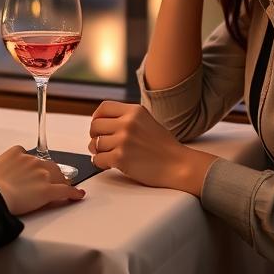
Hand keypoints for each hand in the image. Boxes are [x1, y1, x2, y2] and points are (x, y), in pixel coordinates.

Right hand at [0, 146, 85, 214]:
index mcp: (15, 154)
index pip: (28, 155)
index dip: (31, 166)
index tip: (30, 172)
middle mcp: (31, 160)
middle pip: (47, 164)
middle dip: (49, 173)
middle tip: (48, 183)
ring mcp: (41, 175)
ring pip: (58, 176)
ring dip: (61, 182)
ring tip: (64, 189)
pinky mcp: (48, 190)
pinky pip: (66, 190)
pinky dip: (73, 193)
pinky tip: (78, 195)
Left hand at [88, 101, 216, 194]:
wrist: (178, 165)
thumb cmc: (164, 147)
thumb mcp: (147, 121)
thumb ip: (127, 119)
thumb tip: (102, 123)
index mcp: (134, 111)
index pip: (103, 108)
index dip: (96, 118)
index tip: (98, 126)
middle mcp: (127, 123)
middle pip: (95, 125)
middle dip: (95, 136)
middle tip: (100, 143)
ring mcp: (123, 140)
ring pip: (95, 143)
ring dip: (98, 151)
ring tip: (107, 155)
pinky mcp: (120, 158)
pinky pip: (97, 159)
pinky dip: (100, 163)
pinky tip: (108, 164)